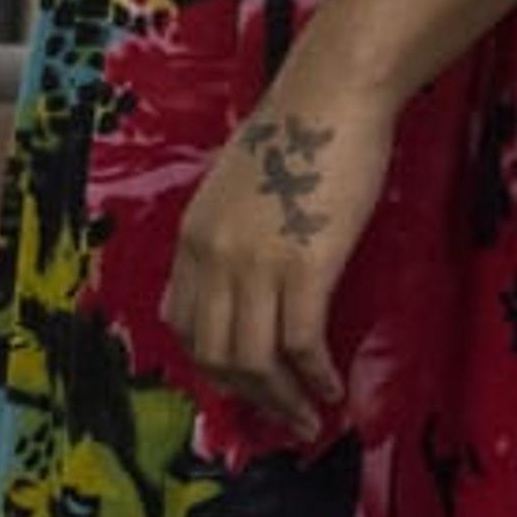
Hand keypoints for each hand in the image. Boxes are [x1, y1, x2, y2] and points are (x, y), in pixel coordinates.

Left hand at [163, 78, 389, 443]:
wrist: (329, 100)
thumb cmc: (294, 138)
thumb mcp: (237, 191)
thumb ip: (230, 237)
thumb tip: (243, 285)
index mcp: (192, 236)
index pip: (183, 322)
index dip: (213, 365)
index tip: (246, 385)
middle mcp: (212, 254)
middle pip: (213, 352)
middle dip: (248, 396)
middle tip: (283, 416)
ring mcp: (254, 262)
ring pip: (252, 359)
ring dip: (282, 399)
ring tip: (310, 417)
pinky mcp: (303, 266)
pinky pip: (300, 344)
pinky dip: (315, 378)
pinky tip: (333, 390)